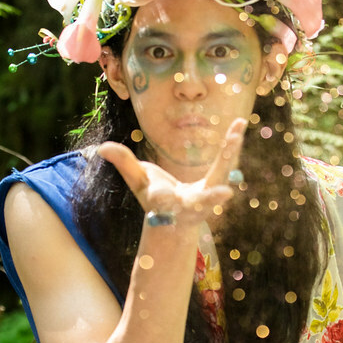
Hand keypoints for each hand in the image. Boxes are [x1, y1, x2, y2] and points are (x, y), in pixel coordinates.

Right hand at [98, 117, 246, 227]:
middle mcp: (189, 204)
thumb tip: (102, 147)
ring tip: (237, 131)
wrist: (177, 218)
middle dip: (211, 198)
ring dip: (229, 153)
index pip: (162, 202)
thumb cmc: (154, 198)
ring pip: (220, 175)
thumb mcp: (137, 182)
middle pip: (202, 199)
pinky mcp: (218, 182)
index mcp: (165, 204)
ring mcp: (207, 196)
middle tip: (225, 193)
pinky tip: (240, 124)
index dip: (162, 199)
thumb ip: (123, 163)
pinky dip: (232, 144)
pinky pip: (228, 161)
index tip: (163, 197)